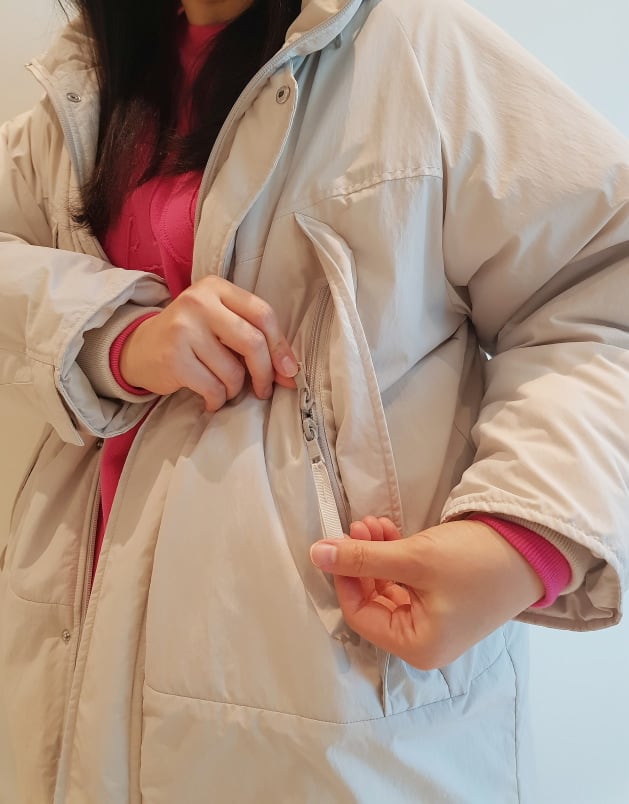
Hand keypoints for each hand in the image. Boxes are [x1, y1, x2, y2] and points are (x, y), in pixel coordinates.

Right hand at [119, 275, 297, 410]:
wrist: (139, 348)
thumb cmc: (191, 338)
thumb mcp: (220, 324)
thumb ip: (253, 339)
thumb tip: (290, 372)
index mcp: (216, 288)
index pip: (262, 314)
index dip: (281, 345)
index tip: (288, 370)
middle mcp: (199, 302)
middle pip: (253, 342)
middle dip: (264, 373)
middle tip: (263, 390)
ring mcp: (183, 329)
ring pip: (233, 371)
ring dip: (235, 390)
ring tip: (224, 389)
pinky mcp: (173, 358)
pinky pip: (213, 388)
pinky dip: (217, 400)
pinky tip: (210, 399)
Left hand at [310, 517, 543, 669]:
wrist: (532, 546)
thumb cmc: (473, 561)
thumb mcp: (414, 558)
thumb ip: (361, 558)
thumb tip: (316, 554)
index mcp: (417, 646)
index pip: (360, 615)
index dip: (344, 578)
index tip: (337, 544)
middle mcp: (424, 640)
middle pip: (373, 601)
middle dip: (362, 561)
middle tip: (360, 524)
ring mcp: (435, 620)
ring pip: (388, 587)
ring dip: (376, 554)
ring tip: (375, 522)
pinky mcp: (444, 599)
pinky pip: (406, 582)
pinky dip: (394, 557)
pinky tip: (389, 531)